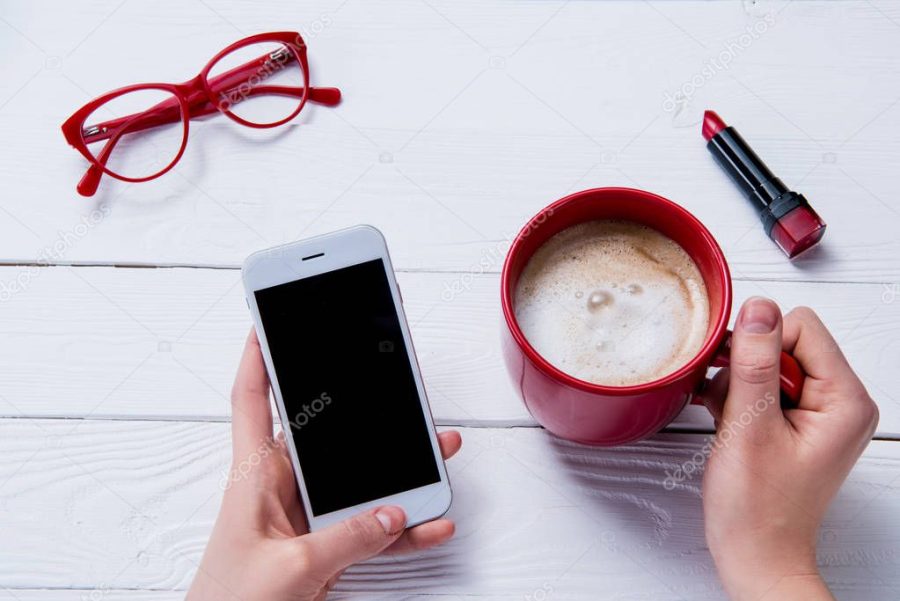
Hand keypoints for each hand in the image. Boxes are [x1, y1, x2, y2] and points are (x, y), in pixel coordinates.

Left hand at [187, 330, 461, 600]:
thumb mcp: (290, 568)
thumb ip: (347, 538)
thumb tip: (392, 511)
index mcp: (254, 477)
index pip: (253, 400)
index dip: (259, 357)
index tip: (269, 319)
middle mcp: (281, 488)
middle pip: (328, 434)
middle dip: (365, 407)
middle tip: (394, 379)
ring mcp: (307, 517)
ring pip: (359, 479)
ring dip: (398, 468)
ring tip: (436, 448)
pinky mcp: (327, 545)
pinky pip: (372, 526)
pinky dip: (403, 526)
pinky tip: (429, 521)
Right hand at [700, 299, 877, 600]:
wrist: (756, 554)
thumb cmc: (757, 508)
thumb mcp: (749, 428)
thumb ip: (754, 363)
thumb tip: (758, 307)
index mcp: (845, 399)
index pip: (801, 325)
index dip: (759, 346)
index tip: (739, 385)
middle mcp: (840, 401)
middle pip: (786, 341)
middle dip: (747, 368)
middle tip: (735, 410)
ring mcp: (820, 411)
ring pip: (770, 361)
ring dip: (739, 385)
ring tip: (733, 424)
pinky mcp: (799, 421)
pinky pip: (766, 384)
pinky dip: (741, 398)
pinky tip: (731, 424)